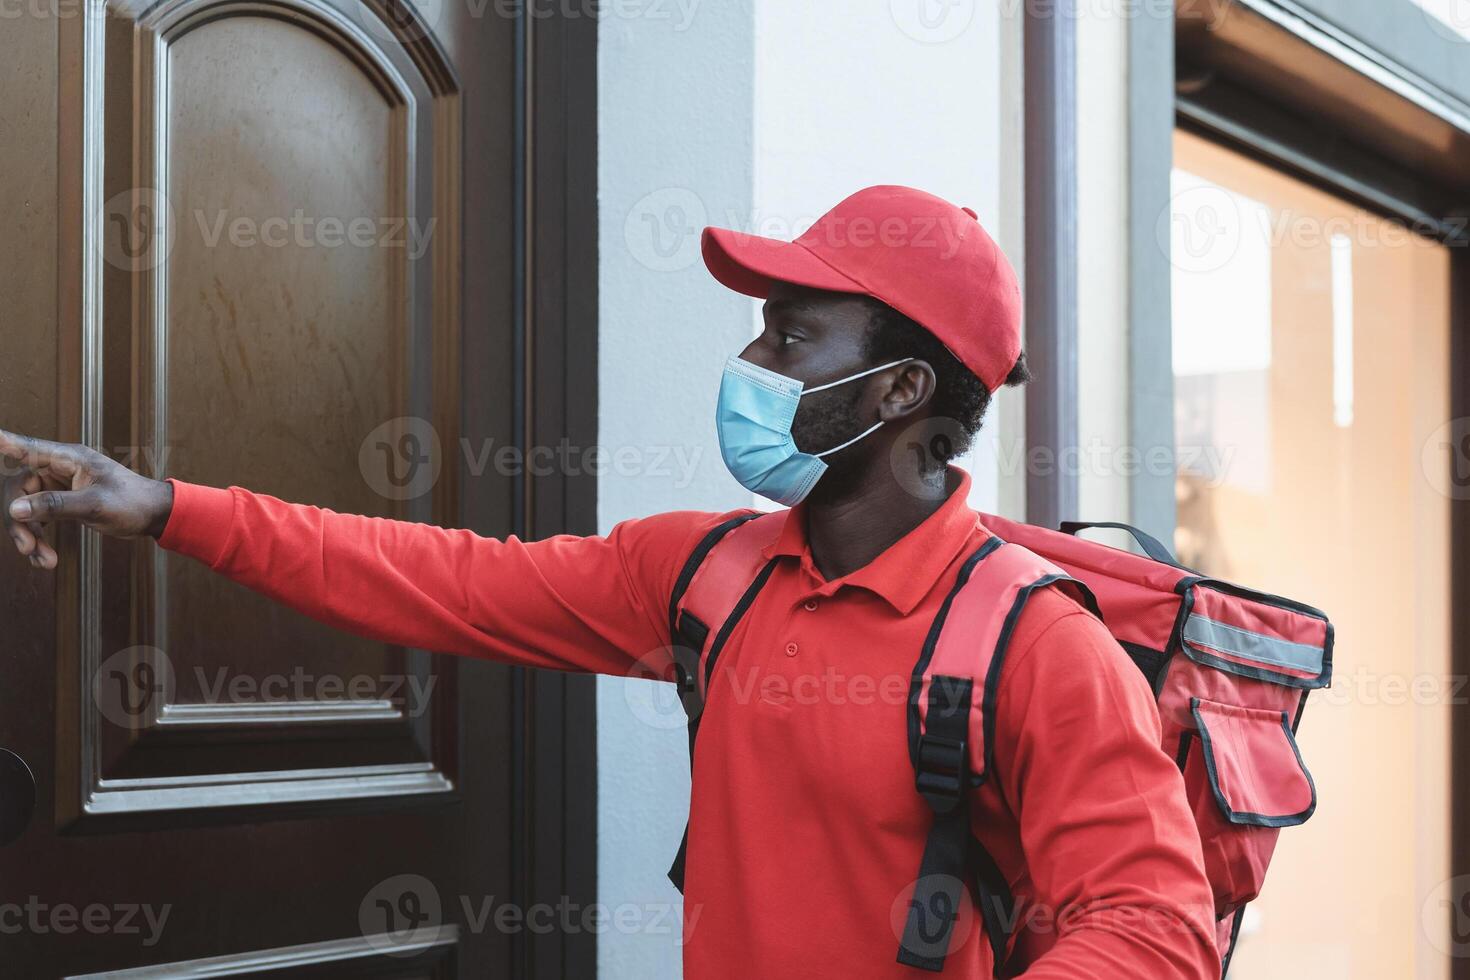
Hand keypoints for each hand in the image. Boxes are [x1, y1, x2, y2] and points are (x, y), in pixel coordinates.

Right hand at [0, 429, 174, 569]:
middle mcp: (60, 469)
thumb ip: (55, 505)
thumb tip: (15, 509)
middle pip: (18, 490)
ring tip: (43, 560)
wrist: (154, 516)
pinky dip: (39, 539)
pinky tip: (45, 559)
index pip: (29, 448)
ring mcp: (59, 486)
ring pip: (26, 509)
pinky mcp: (62, 502)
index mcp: (70, 459)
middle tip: (26, 547)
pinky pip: (38, 520)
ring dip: (29, 535)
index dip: (8, 444)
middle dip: (19, 521)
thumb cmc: (133, 502)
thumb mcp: (95, 505)